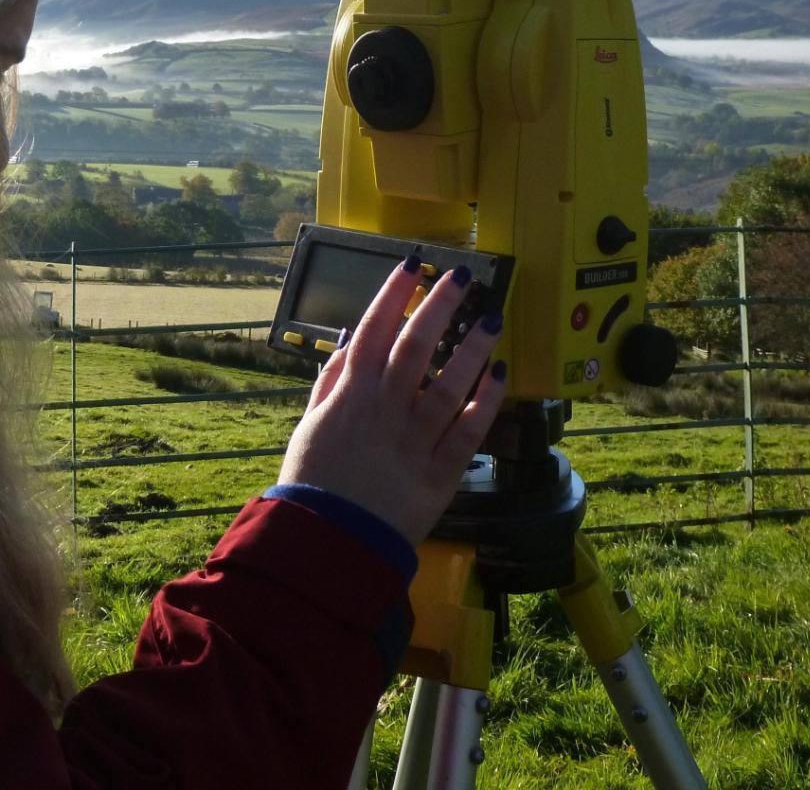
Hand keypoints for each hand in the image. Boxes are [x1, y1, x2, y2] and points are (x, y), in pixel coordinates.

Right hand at [277, 257, 507, 545]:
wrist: (329, 543)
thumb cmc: (314, 484)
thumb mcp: (309, 426)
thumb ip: (329, 384)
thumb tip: (347, 344)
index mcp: (349, 396)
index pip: (373, 330)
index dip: (394, 294)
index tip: (413, 264)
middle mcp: (385, 410)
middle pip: (417, 346)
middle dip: (441, 306)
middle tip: (464, 278)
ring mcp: (415, 440)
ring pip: (451, 384)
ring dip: (474, 348)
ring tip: (492, 320)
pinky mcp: (440, 473)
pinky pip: (470, 431)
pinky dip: (487, 402)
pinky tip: (500, 376)